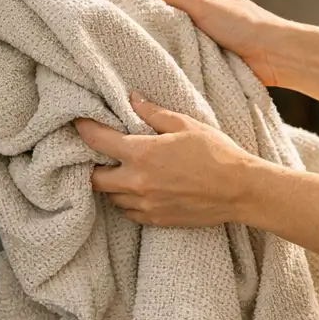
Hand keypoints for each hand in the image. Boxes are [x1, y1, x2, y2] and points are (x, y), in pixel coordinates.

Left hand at [77, 93, 258, 226]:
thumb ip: (154, 113)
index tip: (78, 122)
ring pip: (110, 197)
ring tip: (119, 171)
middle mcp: (138, 182)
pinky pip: (128, 211)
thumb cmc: (217, 153)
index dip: (83, 129)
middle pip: (94, 178)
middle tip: (98, 154)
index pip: (98, 141)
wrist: (240, 190)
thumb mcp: (186, 124)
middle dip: (91, 165)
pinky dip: (126, 200)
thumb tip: (132, 99)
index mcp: (142, 153)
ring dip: (110, 184)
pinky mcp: (155, 220)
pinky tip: (137, 188)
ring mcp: (145, 205)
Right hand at [144, 0, 289, 86]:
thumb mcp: (204, 3)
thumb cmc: (247, 26)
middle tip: (136, 35)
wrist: (273, 57)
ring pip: (183, 48)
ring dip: (173, 52)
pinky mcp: (215, 67)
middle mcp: (210, 23)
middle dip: (162, 32)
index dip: (156, 3)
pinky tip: (169, 69)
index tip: (134, 8)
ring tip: (148, 53)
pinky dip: (184, 68)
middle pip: (176, 26)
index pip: (175, 0)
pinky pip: (193, 66)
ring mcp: (213, 46)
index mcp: (209, 2)